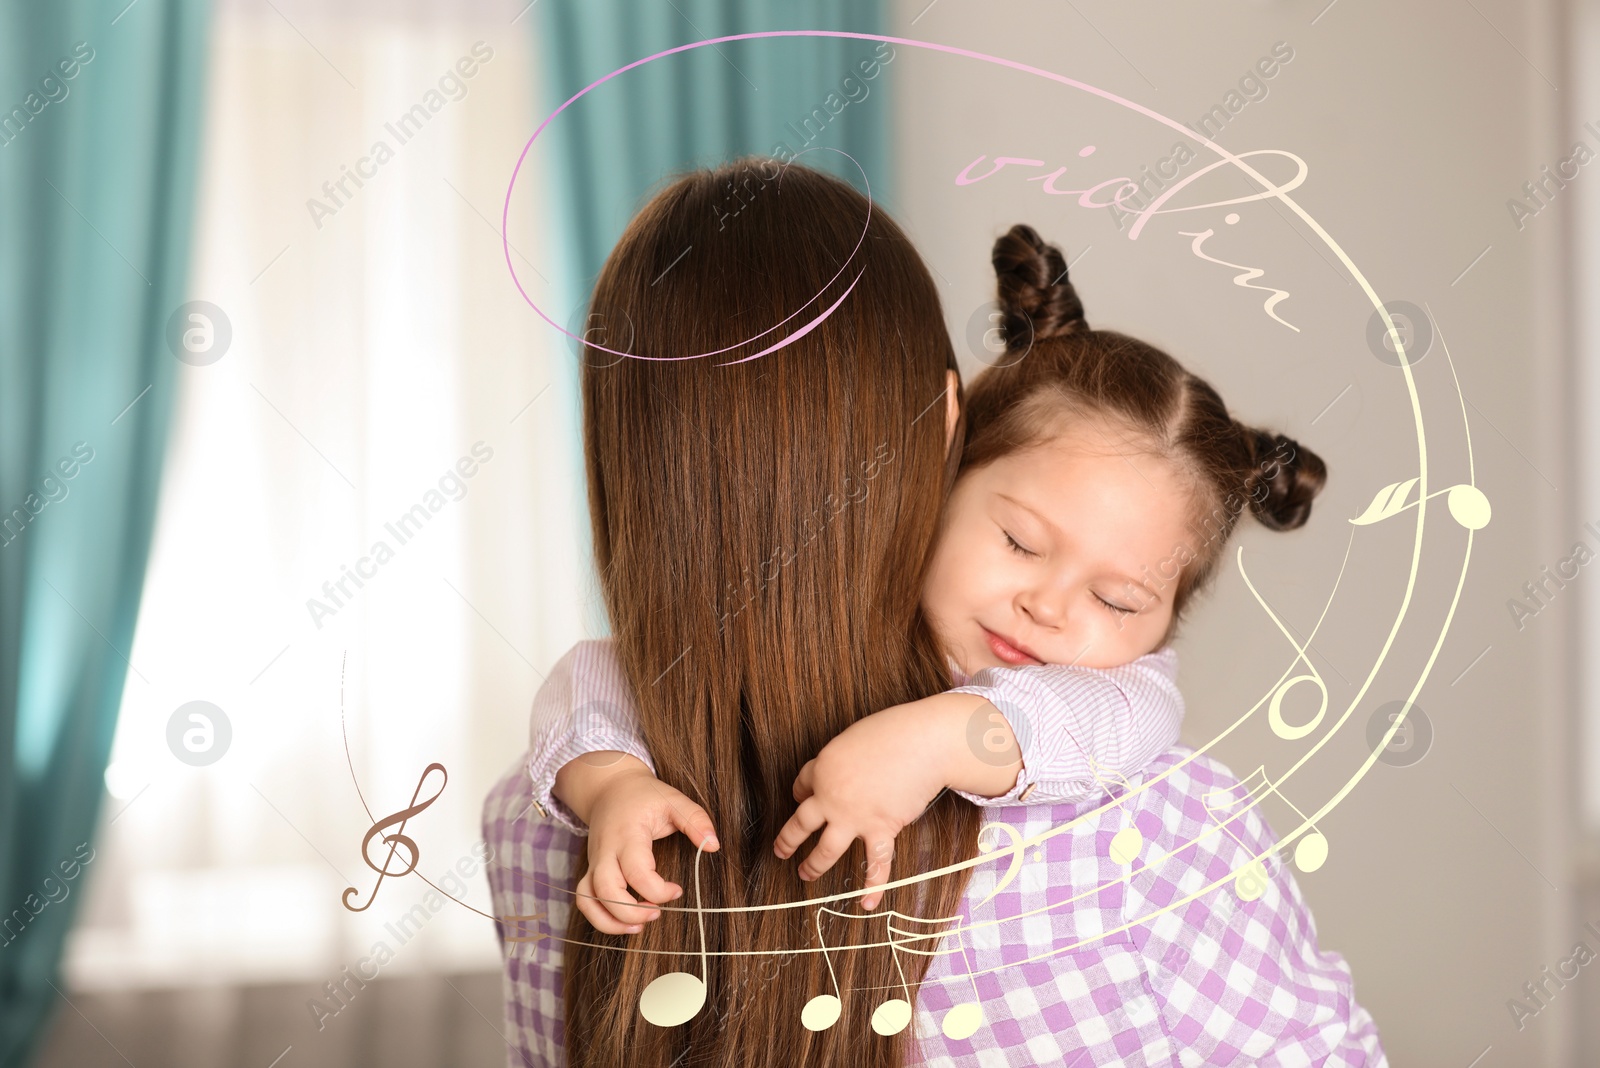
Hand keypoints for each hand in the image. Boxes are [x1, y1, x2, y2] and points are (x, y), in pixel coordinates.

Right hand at [574, 766, 718, 934]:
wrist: (611, 788)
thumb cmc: (646, 796)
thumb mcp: (674, 800)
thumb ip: (695, 820)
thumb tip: (713, 846)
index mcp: (627, 834)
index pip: (636, 872)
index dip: (658, 890)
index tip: (677, 890)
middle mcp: (606, 851)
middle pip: (606, 891)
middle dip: (631, 912)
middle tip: (657, 913)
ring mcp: (595, 862)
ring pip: (588, 900)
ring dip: (610, 922)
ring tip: (638, 926)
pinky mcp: (591, 870)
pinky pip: (585, 900)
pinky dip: (600, 917)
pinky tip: (626, 920)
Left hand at [773, 706, 946, 910]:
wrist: (922, 743)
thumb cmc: (892, 732)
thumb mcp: (853, 738)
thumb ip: (840, 760)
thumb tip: (841, 774)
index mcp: (822, 769)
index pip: (802, 786)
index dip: (800, 793)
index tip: (800, 797)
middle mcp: (831, 797)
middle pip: (801, 824)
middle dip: (787, 840)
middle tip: (780, 851)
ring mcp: (855, 817)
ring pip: (826, 850)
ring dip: (813, 866)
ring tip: (805, 874)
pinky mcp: (880, 829)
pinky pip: (875, 863)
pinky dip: (872, 885)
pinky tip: (866, 903)